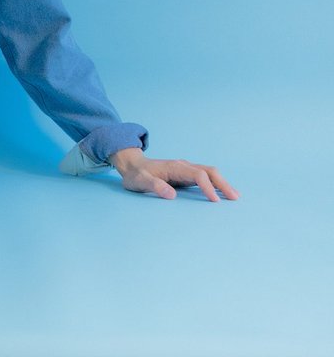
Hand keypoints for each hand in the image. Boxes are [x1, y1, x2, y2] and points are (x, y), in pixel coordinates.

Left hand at [109, 147, 238, 201]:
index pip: (197, 175)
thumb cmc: (135, 175)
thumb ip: (154, 186)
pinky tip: (222, 193)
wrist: (132, 165)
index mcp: (174, 167)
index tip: (214, 200)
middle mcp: (183, 166)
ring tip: (234, 196)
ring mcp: (185, 169)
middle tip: (234, 197)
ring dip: (222, 183)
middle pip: (208, 171)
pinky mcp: (186, 175)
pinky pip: (205, 177)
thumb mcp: (139, 181)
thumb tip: (171, 195)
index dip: (207, 187)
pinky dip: (215, 184)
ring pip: (209, 173)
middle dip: (222, 183)